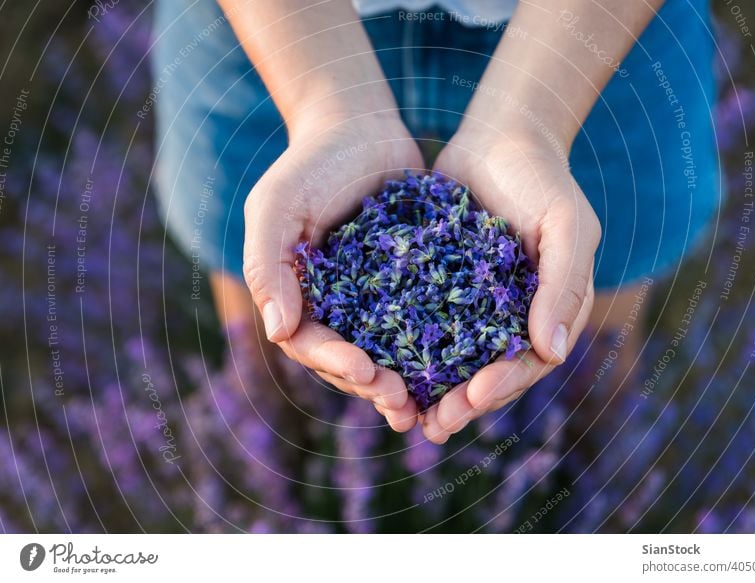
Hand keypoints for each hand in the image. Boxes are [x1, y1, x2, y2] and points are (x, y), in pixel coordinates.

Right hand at [243, 111, 422, 431]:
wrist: (359, 125)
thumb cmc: (310, 163)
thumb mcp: (277, 206)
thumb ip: (267, 266)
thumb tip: (278, 332)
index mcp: (298, 296)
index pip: (311, 343)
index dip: (335, 363)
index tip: (364, 370)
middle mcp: (335, 306)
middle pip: (350, 360)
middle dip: (373, 385)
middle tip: (402, 405)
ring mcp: (373, 299)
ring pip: (387, 352)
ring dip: (404, 382)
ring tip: (426, 406)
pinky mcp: (411, 284)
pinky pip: (422, 321)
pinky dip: (436, 348)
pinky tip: (460, 365)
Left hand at [420, 125, 600, 442]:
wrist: (500, 138)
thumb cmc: (541, 179)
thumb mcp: (566, 225)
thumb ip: (562, 285)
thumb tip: (551, 352)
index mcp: (549, 311)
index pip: (529, 362)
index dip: (504, 384)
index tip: (475, 396)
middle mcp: (512, 317)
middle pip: (488, 372)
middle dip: (462, 402)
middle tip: (433, 425)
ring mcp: (474, 305)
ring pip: (453, 360)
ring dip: (432, 391)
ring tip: (404, 414)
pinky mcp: (439, 288)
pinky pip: (423, 325)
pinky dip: (406, 351)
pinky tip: (380, 367)